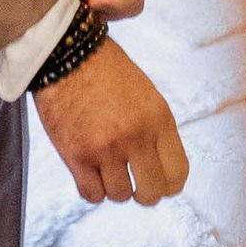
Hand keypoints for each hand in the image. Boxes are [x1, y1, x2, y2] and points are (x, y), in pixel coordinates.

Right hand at [32, 34, 189, 204]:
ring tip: (107, 167)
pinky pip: (92, 195)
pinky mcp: (77, 156)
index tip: (160, 182)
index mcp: (158, 118)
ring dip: (114, 186)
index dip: (170, 184)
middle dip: (144, 192)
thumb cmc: (106, 70)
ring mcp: (106, 148)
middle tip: (134, 183)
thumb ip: (155, 130)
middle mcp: (136, 136)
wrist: (67, 50)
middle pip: (152, 193)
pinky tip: (90, 172)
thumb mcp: (145, 94)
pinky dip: (92, 189)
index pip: (178, 173)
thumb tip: (161, 168)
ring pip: (120, 196)